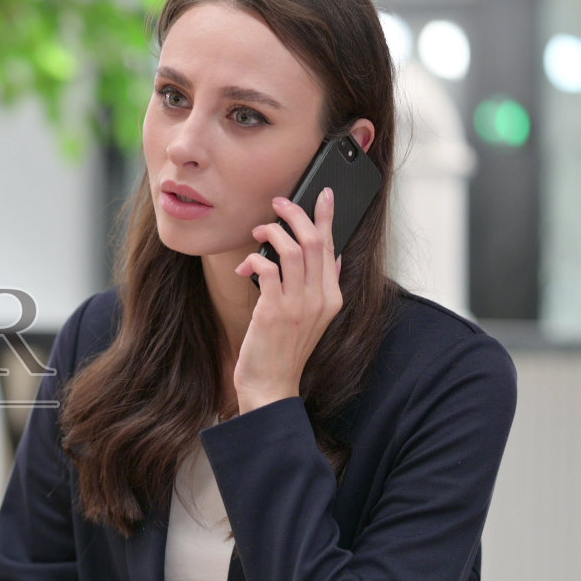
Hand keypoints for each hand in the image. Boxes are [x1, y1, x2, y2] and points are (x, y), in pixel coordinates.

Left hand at [233, 187, 344, 412]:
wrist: (271, 385)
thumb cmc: (284, 350)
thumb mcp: (313, 318)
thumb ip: (322, 287)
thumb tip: (333, 258)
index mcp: (332, 298)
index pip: (333, 248)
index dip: (327, 218)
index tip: (324, 195)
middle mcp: (320, 299)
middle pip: (315, 242)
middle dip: (296, 215)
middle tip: (280, 203)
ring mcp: (299, 304)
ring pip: (293, 250)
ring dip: (273, 232)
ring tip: (259, 230)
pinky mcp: (274, 310)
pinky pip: (268, 268)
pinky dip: (256, 258)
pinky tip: (247, 263)